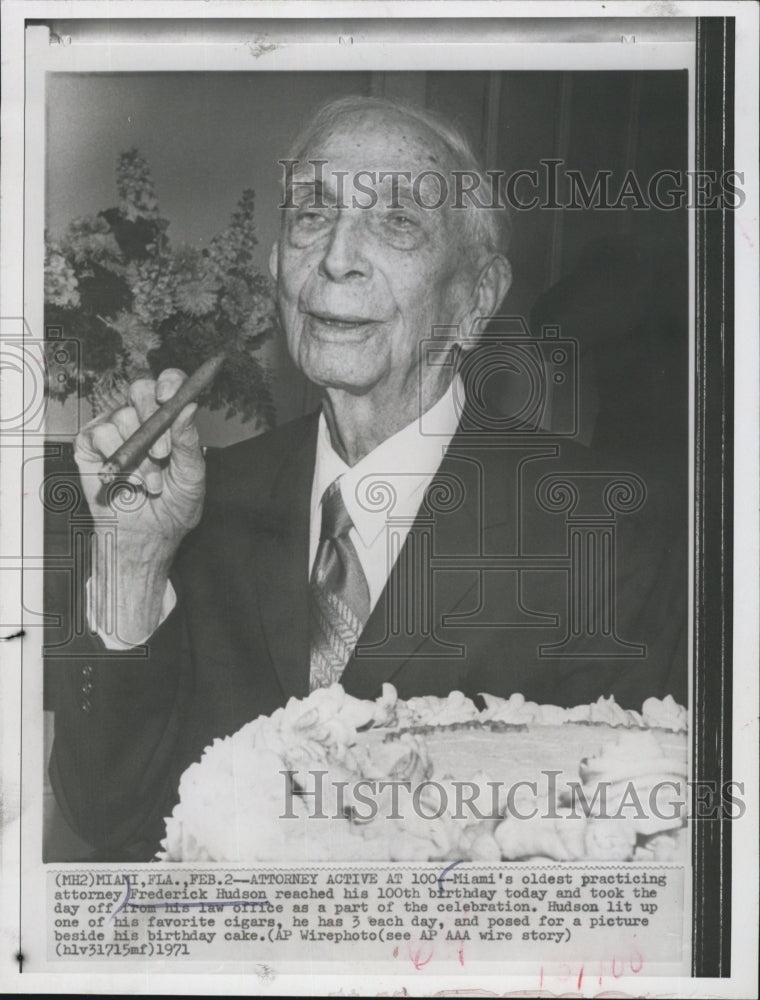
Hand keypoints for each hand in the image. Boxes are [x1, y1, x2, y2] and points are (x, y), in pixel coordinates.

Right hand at [74, 369, 205, 643]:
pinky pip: (99, 434)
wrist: (147, 538)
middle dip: (152, 418)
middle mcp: (141, 420)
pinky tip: (128, 483)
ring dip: (139, 455)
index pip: (168, 385)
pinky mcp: (90, 447)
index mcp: (169, 421)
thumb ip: (188, 441)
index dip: (169, 382)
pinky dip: (116, 460)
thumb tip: (188, 407)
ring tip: (150, 483)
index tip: (169, 395)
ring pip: (121, 417)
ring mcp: (114, 431)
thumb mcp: (192, 475)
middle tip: (162, 452)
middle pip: (140, 389)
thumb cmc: (174, 508)